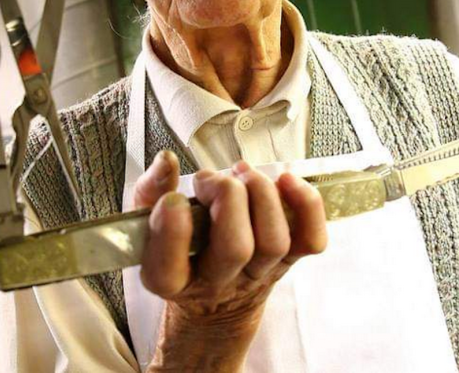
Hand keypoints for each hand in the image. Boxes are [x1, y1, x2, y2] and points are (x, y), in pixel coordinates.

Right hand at [133, 151, 327, 370]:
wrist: (213, 299)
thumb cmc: (179, 248)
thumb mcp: (147, 223)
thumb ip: (150, 190)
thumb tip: (167, 160)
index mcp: (171, 279)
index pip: (169, 268)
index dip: (173, 231)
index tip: (173, 200)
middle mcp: (217, 282)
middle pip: (235, 248)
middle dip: (227, 198)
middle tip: (211, 180)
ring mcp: (258, 274)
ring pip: (274, 242)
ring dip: (262, 195)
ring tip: (242, 173)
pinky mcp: (288, 262)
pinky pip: (311, 240)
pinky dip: (306, 206)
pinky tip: (286, 181)